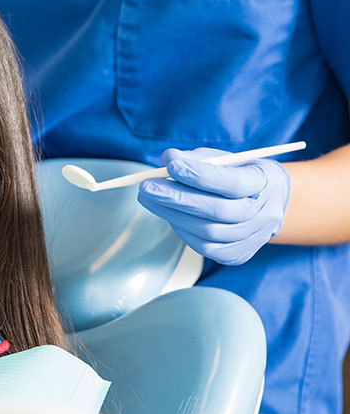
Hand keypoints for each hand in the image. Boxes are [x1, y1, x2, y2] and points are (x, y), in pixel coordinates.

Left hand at [137, 147, 291, 265]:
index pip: (233, 183)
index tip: (171, 166)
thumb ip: (197, 157)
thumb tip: (168, 158)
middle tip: (146, 187)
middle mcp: (265, 214)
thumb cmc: (240, 174)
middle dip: (177, 199)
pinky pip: (205, 247)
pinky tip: (170, 215)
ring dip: (173, 215)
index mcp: (266, 183)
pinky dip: (183, 231)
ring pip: (208, 232)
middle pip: (218, 211)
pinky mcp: (238, 255)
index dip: (200, 175)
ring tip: (150, 199)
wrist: (267, 203)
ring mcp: (254, 238)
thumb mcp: (226, 158)